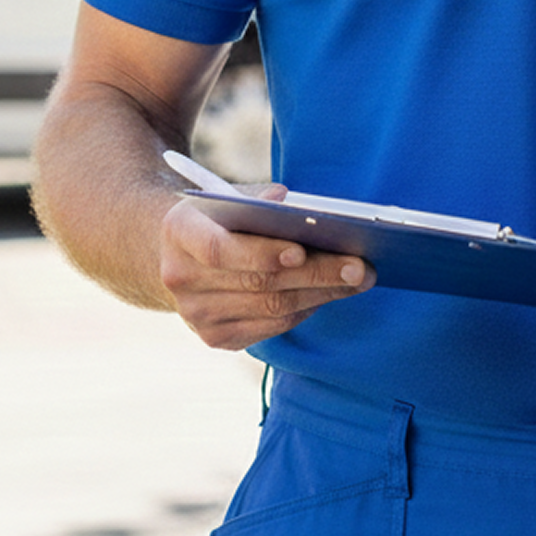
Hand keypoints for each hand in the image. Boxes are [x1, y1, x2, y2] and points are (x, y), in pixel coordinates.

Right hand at [158, 185, 374, 350]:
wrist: (176, 253)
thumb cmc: (218, 217)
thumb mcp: (228, 197)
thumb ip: (257, 199)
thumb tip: (291, 204)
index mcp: (179, 232)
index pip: (219, 250)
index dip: (261, 252)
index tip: (302, 250)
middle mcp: (180, 278)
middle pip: (257, 282)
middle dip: (315, 274)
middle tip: (359, 266)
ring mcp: (195, 315)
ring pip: (270, 309)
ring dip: (320, 294)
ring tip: (357, 279)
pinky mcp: (215, 337)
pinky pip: (270, 327)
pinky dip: (304, 309)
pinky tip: (327, 293)